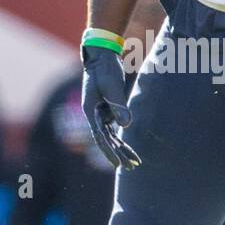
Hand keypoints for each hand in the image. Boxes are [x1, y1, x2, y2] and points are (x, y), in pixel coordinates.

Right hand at [81, 45, 140, 169]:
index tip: (118, 164)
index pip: (100, 137)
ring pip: (111, 136)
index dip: (109, 152)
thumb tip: (126, 125)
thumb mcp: (112, 86)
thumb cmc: (104, 69)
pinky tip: (128, 149)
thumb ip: (118, 106)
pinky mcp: (107, 110)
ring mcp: (100, 114)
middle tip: (131, 168)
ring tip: (134, 162)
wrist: (101, 56)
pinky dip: (122, 138)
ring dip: (122, 149)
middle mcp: (93, 115)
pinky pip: (115, 128)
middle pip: (106, 140)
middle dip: (119, 154)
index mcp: (90, 111)